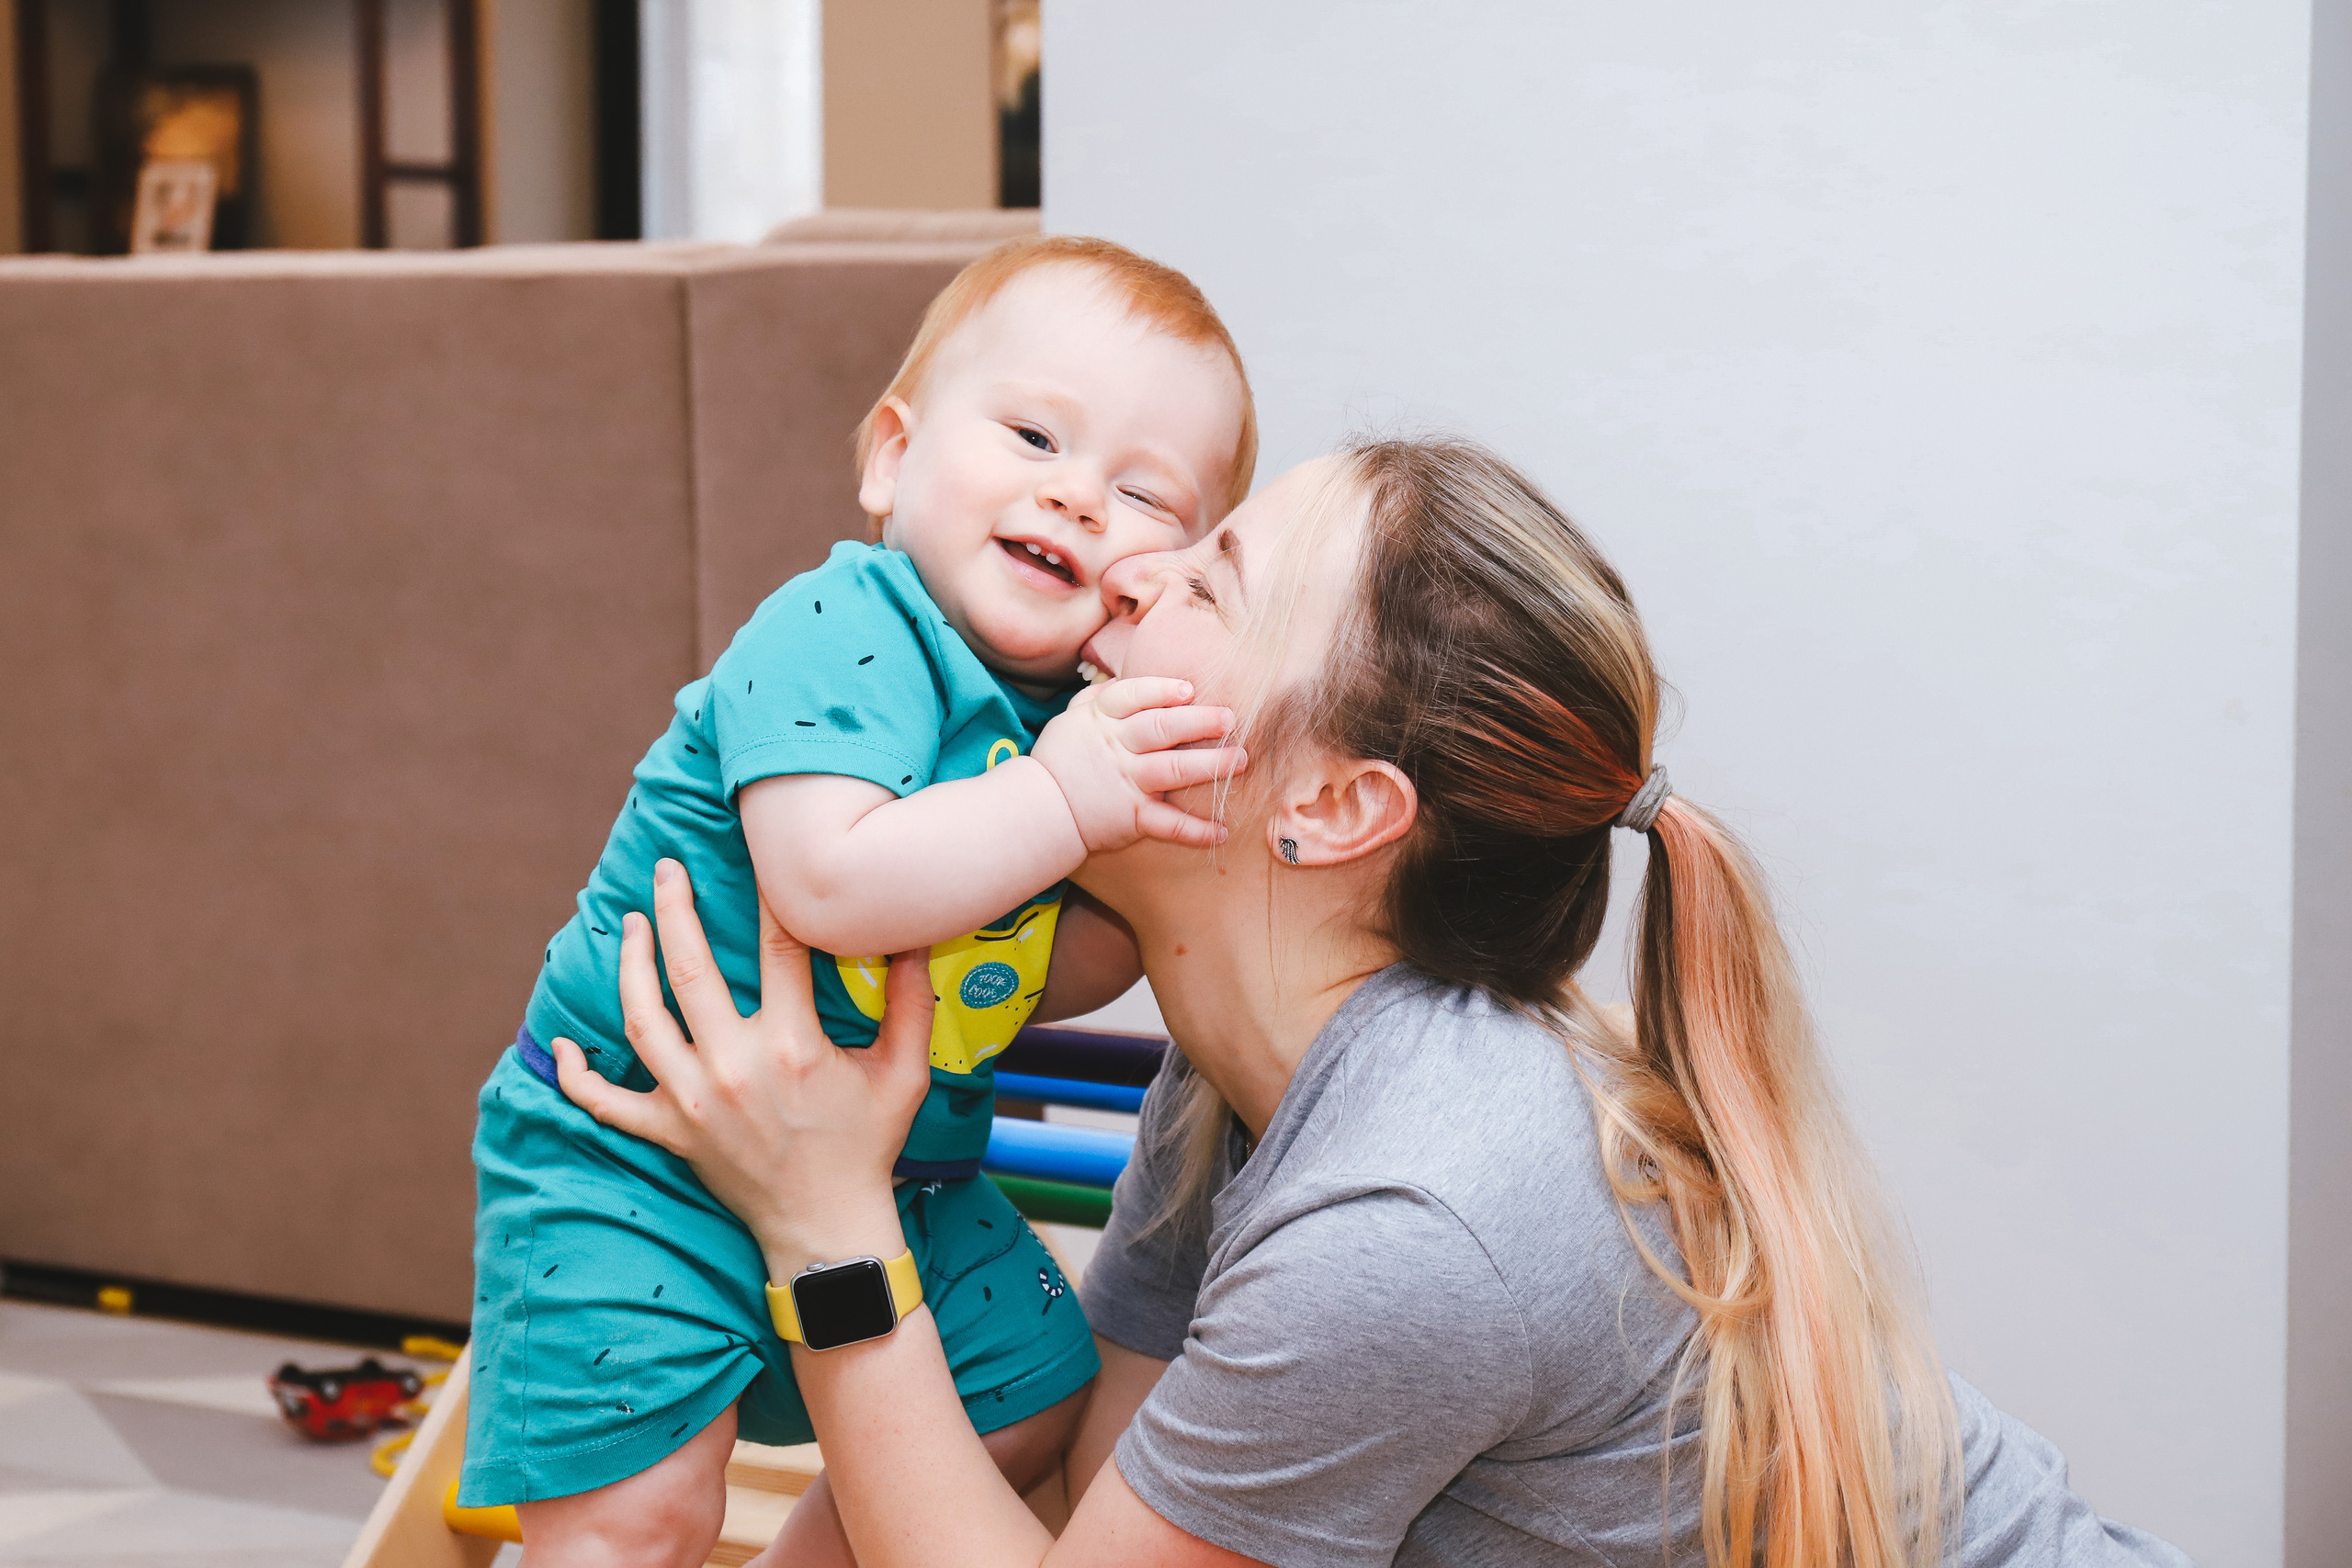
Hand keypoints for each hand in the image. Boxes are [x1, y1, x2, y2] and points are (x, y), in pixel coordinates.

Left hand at [550, 858, 933, 1273]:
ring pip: (641, 1020)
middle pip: (689, 969)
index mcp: (792, 1045)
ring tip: (631, 925)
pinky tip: (566, 1045)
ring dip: (630, 966)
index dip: (771, 896)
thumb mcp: (904, 1074)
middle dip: (674, 909)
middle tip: (666, 870)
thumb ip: (912, 1003)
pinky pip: (606, 1104)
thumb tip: (916, 936)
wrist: (826, 1227)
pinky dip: (579, 1077)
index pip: (777, 948)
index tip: (762, 860)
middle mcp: (733, 1067)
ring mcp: (692, 1101)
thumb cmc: (868, 1147)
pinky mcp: (669, 1133)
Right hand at [1030, 677, 1247, 851]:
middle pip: (1162, 729)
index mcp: (1103, 720)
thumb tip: (1122, 676)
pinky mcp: (1133, 818)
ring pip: (1174, 770)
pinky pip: (1169, 825)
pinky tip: (1222, 831)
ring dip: (1211, 766)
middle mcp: (1118, 749)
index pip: (1134, 697)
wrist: (1038, 810)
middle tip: (1230, 719)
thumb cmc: (1059, 760)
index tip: (1189, 690)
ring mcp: (1127, 784)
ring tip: (1241, 760)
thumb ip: (1098, 697)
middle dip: (1199, 722)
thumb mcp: (1070, 719)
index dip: (1162, 691)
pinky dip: (1196, 831)